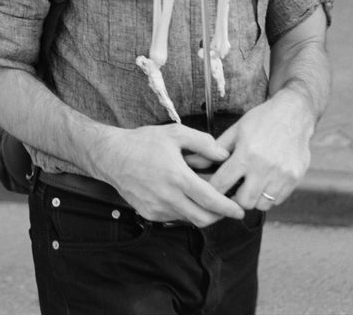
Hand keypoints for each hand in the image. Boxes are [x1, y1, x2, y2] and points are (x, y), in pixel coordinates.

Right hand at [89, 123, 244, 226]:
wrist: (112, 156)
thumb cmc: (143, 142)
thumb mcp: (175, 133)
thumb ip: (203, 142)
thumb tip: (223, 155)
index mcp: (177, 178)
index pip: (210, 200)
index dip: (228, 207)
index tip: (240, 210)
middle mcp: (167, 197)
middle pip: (203, 218)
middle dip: (220, 216)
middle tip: (229, 207)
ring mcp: (157, 208)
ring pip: (189, 218)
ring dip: (202, 212)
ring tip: (206, 195)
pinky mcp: (149, 213)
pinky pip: (174, 216)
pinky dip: (185, 210)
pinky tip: (186, 194)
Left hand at [207, 92, 313, 211]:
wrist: (294, 113)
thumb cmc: (262, 120)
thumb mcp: (236, 130)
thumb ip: (216, 149)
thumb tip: (194, 161)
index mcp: (246, 153)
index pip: (222, 184)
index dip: (213, 190)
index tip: (211, 190)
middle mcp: (264, 167)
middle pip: (243, 201)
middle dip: (234, 198)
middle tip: (233, 190)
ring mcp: (281, 175)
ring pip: (261, 204)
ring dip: (253, 198)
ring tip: (250, 185)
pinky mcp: (294, 179)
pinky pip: (277, 200)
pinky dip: (269, 196)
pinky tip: (265, 183)